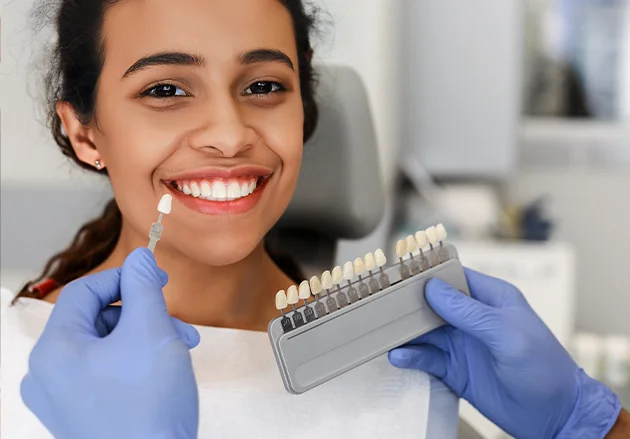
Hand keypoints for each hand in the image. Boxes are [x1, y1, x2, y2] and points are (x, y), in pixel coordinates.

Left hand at [21, 248, 199, 438]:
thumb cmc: (149, 405)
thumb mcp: (152, 330)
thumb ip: (144, 285)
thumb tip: (140, 256)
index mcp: (54, 350)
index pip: (85, 291)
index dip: (125, 278)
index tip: (158, 280)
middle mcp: (47, 375)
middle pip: (97, 320)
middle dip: (144, 315)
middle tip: (177, 323)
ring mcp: (61, 399)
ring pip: (105, 346)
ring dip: (145, 338)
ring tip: (179, 349)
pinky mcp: (79, 415)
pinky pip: (104, 372)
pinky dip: (134, 363)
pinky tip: (163, 370)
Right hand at [389, 269, 620, 438]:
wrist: (555, 416)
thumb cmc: (544, 368)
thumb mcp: (508, 334)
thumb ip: (470, 312)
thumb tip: (433, 289)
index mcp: (491, 298)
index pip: (453, 277)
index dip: (427, 274)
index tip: (399, 275)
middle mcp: (473, 318)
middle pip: (432, 303)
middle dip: (408, 304)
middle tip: (382, 306)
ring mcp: (462, 343)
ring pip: (424, 331)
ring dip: (405, 333)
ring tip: (384, 334)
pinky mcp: (455, 369)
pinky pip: (427, 358)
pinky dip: (411, 357)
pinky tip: (399, 357)